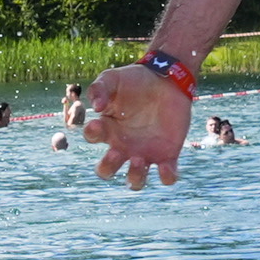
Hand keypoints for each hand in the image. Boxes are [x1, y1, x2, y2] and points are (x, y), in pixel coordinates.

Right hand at [83, 63, 189, 190]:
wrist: (167, 79)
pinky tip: (166, 168)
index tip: (98, 123)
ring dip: (134, 177)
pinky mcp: (167, 154)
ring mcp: (145, 152)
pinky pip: (167, 176)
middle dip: (107, 167)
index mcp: (108, 128)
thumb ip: (100, 88)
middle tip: (116, 152)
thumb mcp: (113, 78)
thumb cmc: (136, 79)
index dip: (92, 134)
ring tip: (138, 160)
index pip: (92, 138)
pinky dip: (167, 177)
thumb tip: (96, 106)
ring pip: (135, 180)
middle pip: (107, 170)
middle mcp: (123, 145)